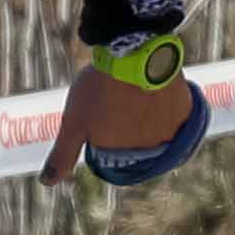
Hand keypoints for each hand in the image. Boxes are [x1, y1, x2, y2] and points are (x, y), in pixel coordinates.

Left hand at [42, 63, 198, 186]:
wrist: (136, 52)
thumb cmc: (100, 89)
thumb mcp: (74, 123)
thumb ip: (63, 154)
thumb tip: (47, 182)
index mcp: (127, 157)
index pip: (113, 151)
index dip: (102, 128)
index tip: (100, 109)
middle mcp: (155, 150)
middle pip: (137, 138)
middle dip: (125, 120)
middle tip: (116, 95)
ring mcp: (174, 130)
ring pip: (158, 124)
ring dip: (147, 111)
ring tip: (134, 87)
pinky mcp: (188, 110)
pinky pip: (176, 112)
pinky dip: (166, 101)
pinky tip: (154, 85)